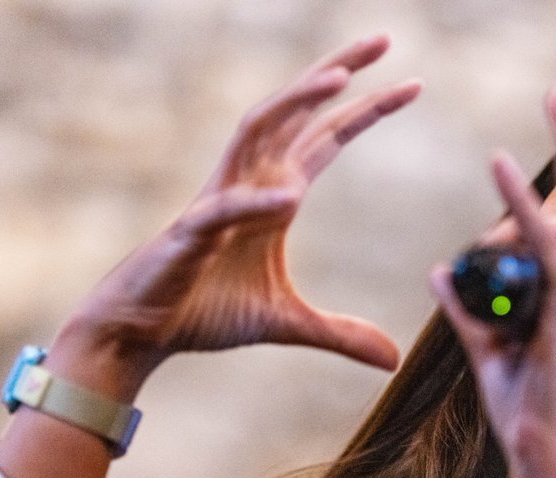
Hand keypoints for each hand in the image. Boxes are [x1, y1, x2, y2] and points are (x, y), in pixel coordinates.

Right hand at [57, 34, 420, 397]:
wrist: (143, 330)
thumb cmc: (206, 312)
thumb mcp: (287, 323)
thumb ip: (340, 334)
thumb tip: (393, 360)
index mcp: (276, 195)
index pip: (327, 137)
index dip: (366, 109)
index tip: (412, 84)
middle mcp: (250, 183)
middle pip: (296, 112)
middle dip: (338, 72)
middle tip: (383, 39)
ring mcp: (219, 201)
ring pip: (256, 131)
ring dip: (296, 101)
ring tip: (339, 78)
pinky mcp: (191, 233)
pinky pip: (225, 209)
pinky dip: (256, 202)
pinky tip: (291, 197)